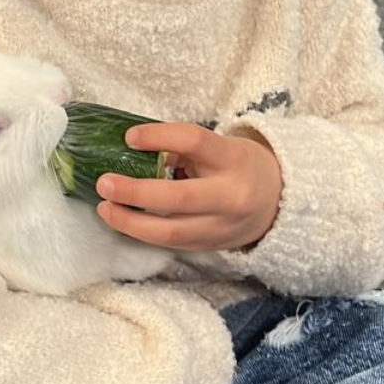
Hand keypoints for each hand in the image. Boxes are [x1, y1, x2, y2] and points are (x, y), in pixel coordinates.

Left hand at [95, 123, 283, 252]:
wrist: (278, 201)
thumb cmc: (239, 165)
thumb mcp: (220, 146)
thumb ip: (183, 147)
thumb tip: (133, 147)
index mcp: (233, 159)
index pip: (194, 141)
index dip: (158, 136)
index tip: (129, 137)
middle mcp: (230, 195)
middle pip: (179, 197)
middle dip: (136, 193)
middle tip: (105, 183)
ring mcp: (222, 226)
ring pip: (172, 231)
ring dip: (131, 223)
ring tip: (104, 208)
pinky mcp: (211, 246)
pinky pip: (172, 243)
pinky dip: (144, 233)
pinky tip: (123, 220)